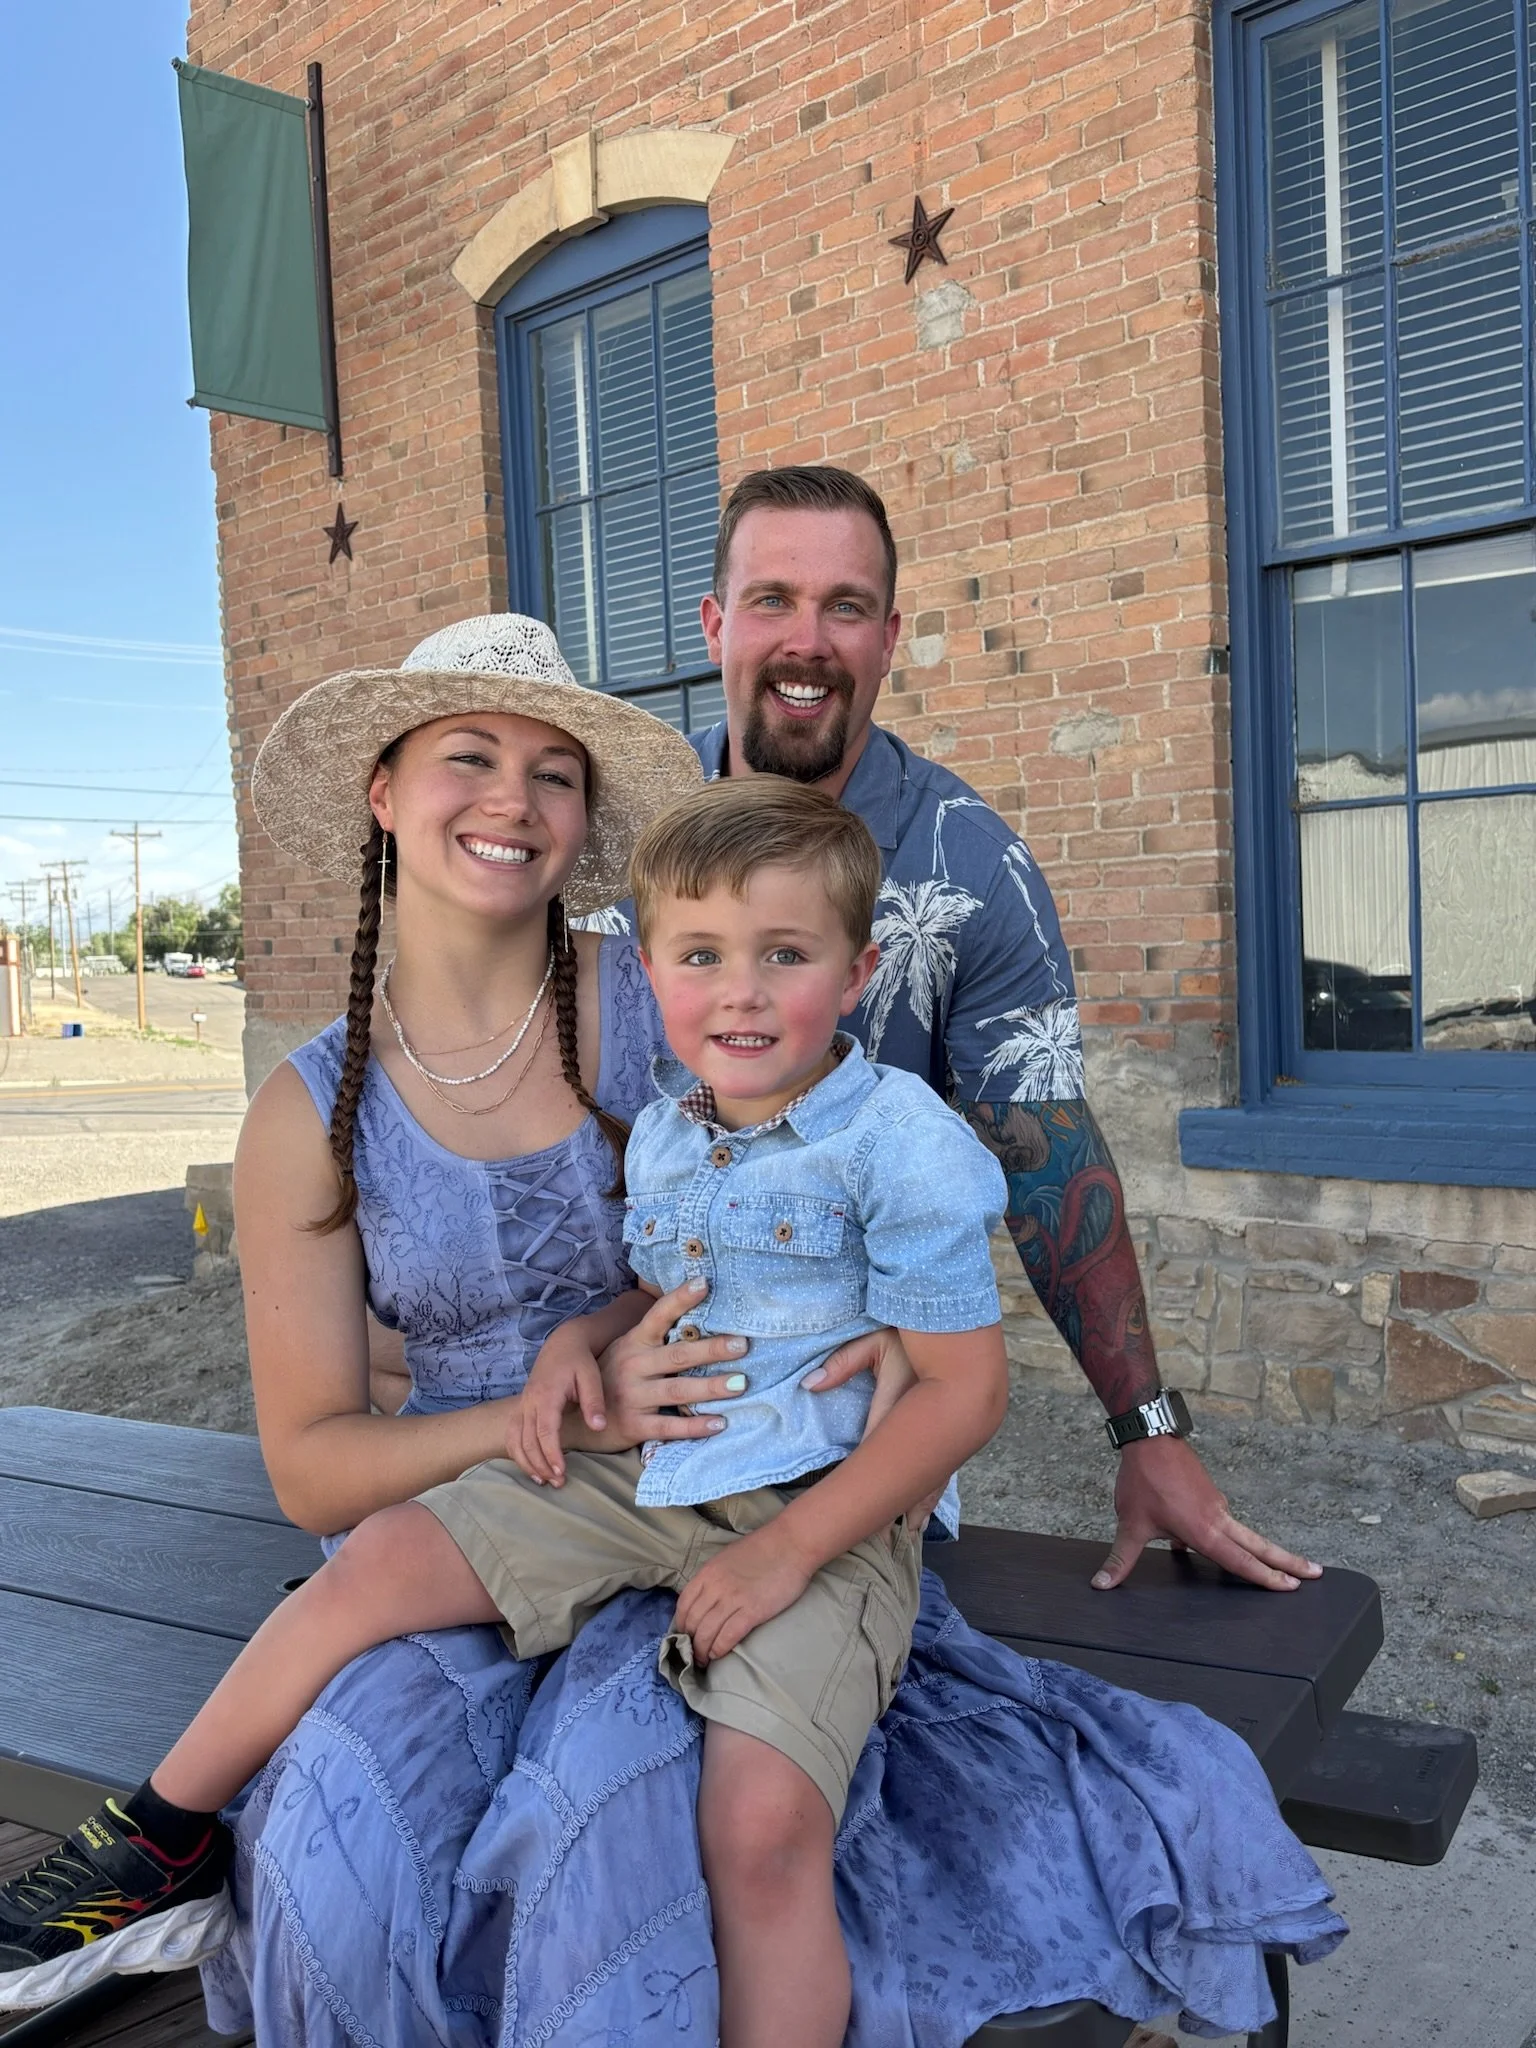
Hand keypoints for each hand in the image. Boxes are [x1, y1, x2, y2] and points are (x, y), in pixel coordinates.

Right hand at [506, 1321, 608, 1486]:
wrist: (562, 1344)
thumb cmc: (579, 1361)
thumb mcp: (591, 1377)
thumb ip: (594, 1402)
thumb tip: (598, 1427)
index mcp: (546, 1395)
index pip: (544, 1431)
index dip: (551, 1453)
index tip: (561, 1472)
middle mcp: (529, 1402)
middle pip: (527, 1441)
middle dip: (541, 1465)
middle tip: (559, 1483)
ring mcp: (522, 1405)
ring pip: (515, 1441)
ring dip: (527, 1463)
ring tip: (545, 1482)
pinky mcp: (522, 1409)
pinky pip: (512, 1436)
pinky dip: (518, 1454)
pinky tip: (532, 1468)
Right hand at [592, 1280, 748, 1452]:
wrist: (575, 1419)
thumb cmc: (611, 1378)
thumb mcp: (626, 1351)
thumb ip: (654, 1339)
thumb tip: (699, 1316)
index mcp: (634, 1343)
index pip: (658, 1315)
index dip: (680, 1299)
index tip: (704, 1283)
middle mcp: (633, 1366)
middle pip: (677, 1355)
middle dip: (711, 1349)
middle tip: (742, 1344)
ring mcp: (632, 1396)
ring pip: (677, 1390)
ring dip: (710, 1387)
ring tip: (740, 1383)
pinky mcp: (634, 1425)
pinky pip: (669, 1426)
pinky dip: (695, 1426)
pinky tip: (719, 1423)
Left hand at [673, 1526, 812, 1664]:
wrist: (791, 1543)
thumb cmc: (763, 1548)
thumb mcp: (728, 1558)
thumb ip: (714, 1577)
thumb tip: (706, 1599)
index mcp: (708, 1572)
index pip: (683, 1605)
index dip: (681, 1625)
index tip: (685, 1635)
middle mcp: (715, 1586)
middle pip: (693, 1622)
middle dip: (690, 1642)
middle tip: (694, 1653)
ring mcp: (733, 1599)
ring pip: (707, 1632)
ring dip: (702, 1651)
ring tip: (704, 1660)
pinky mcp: (752, 1611)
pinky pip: (728, 1636)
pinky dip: (719, 1649)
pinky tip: (718, 1655)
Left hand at [805, 1328, 941, 1524]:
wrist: (958, 1334)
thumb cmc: (912, 1338)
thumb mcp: (875, 1344)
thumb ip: (842, 1364)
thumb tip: (810, 1385)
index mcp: (895, 1417)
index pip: (873, 1462)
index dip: (866, 1492)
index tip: (857, 1519)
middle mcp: (918, 1434)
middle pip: (904, 1483)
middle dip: (892, 1510)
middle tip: (882, 1542)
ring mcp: (937, 1438)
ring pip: (927, 1483)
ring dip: (916, 1506)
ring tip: (907, 1532)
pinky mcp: (947, 1436)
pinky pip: (939, 1473)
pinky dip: (930, 1493)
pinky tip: (925, 1507)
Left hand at [1095, 1435, 1321, 1592]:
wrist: (1150, 1437)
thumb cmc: (1143, 1480)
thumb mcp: (1131, 1524)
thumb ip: (1121, 1558)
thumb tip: (1102, 1584)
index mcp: (1204, 1530)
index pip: (1240, 1561)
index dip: (1265, 1577)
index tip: (1293, 1586)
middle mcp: (1218, 1518)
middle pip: (1259, 1546)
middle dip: (1287, 1562)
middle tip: (1315, 1574)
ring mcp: (1216, 1504)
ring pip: (1245, 1533)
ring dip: (1264, 1550)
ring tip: (1286, 1566)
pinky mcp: (1208, 1495)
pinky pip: (1225, 1522)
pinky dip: (1233, 1537)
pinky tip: (1219, 1546)